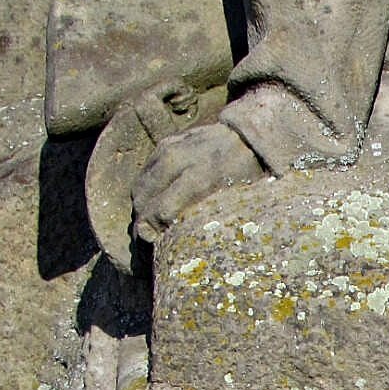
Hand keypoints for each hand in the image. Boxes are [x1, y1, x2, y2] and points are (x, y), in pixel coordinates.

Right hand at [131, 123, 264, 247]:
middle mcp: (179, 160)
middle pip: (144, 201)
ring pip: (140, 189)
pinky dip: (145, 194)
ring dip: (140, 211)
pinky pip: (144, 174)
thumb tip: (180, 243)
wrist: (248, 138)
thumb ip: (210, 219)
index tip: (157, 251)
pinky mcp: (165, 144)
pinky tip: (153, 208)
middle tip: (149, 246)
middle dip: (142, 227)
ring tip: (149, 229)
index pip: (162, 211)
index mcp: (201, 177)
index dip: (154, 235)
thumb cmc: (248, 177)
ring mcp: (169, 149)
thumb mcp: (237, 202)